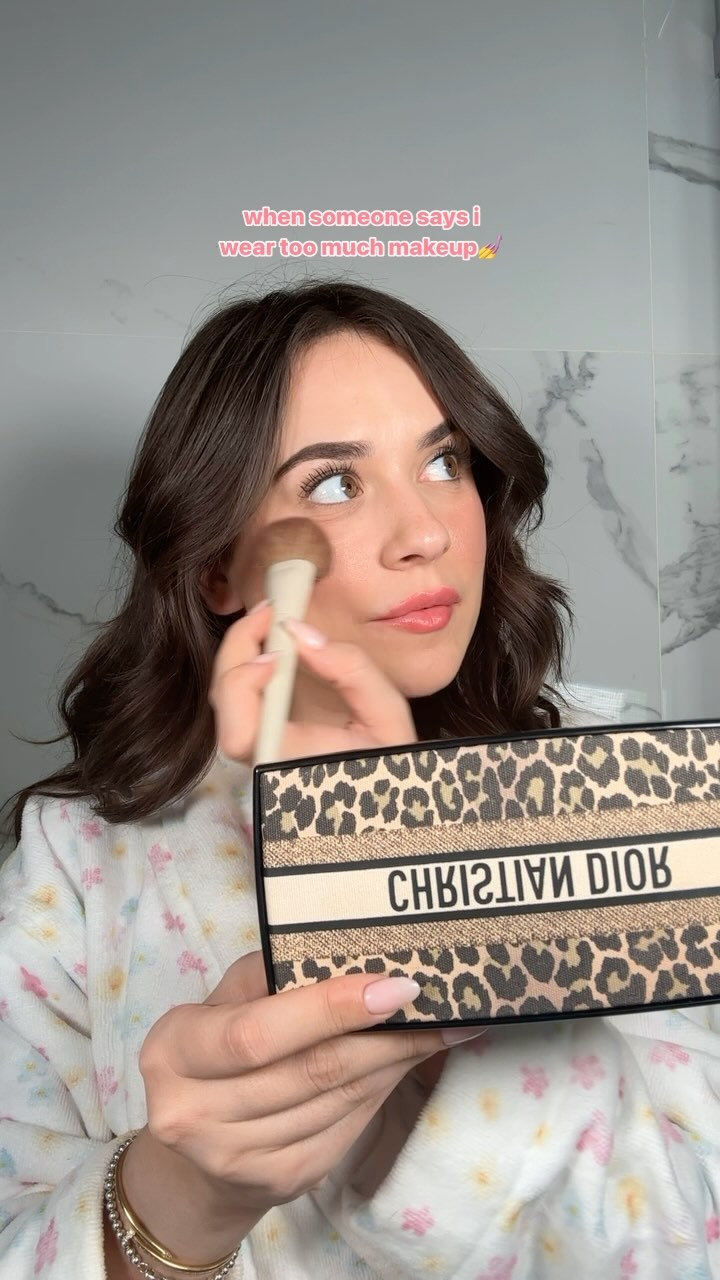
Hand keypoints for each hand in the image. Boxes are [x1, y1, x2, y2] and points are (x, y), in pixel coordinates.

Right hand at [137, 950, 445, 1213]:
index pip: (256, 1033)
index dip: (328, 1010)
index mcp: (173, 1052)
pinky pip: (345, 1129)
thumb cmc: (212, 1054)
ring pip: (337, 1100)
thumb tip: (347, 953)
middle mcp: (193, 1113)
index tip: (393, 988)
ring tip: (437, 1029)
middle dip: (383, 1036)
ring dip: (395, 1062)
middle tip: (436, 1006)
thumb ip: (266, 977)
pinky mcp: (278, 1183)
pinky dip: (381, 1091)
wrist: (190, 1160)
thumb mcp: (218, 1004)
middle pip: (310, 1070)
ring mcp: (237, 1157)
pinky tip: (405, 1064)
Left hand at [208, 600, 416, 762]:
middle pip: (223, 706)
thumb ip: (350, 669)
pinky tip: (271, 645)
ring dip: (240, 655)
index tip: (276, 653)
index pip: (240, 733)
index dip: (242, 686)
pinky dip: (247, 668)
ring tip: (270, 622)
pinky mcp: (262, 742)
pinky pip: (239, 703)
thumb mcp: (388, 715)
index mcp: (296, 764)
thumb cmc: (391, 762)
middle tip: (269, 612)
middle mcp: (268, 763)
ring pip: (225, 702)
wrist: (389, 797)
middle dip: (237, 648)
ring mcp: (260, 754)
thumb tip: (299, 632)